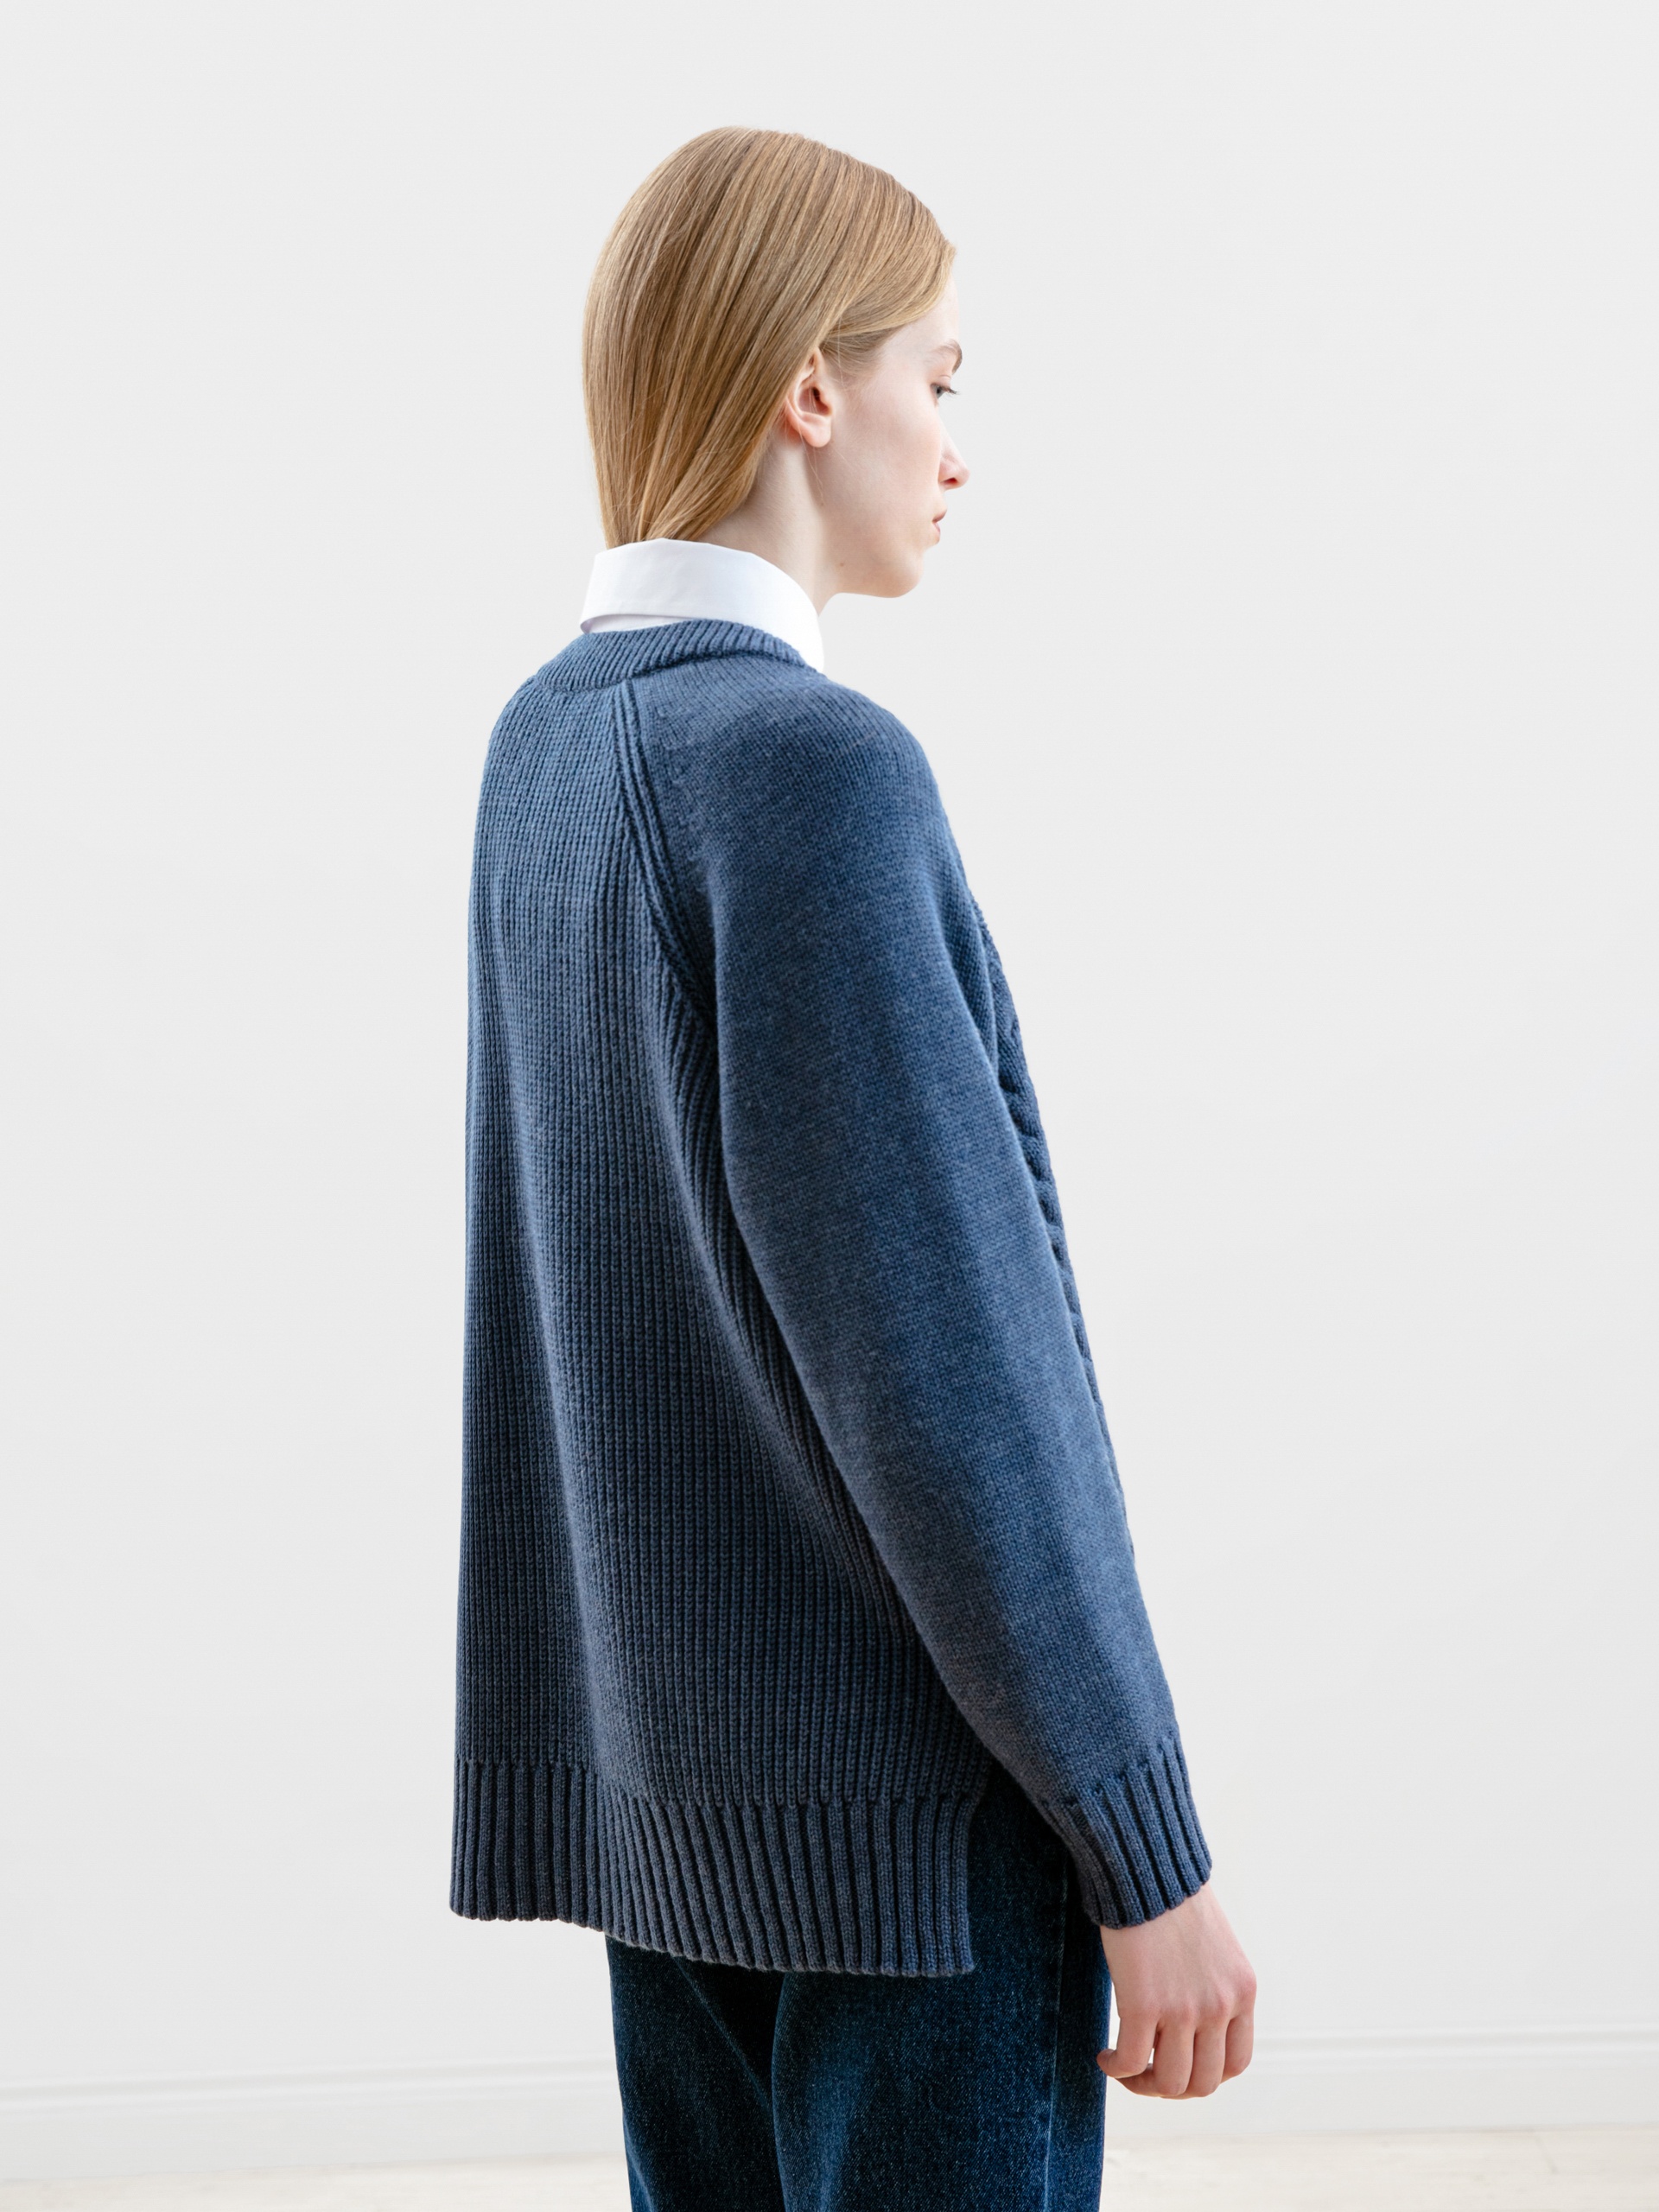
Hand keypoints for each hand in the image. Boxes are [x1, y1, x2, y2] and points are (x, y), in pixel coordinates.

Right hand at [1096, 1882, 1255, 2097]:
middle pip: (1203, 2082)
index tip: (1177, 2063)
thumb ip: (1212, 1984)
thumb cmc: (1170, 1895)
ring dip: (1143, 2085)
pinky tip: (1103, 2056)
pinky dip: (1116, 2069)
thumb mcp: (1213, 1945)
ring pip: (1170, 2082)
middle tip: (1145, 2072)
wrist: (1145, 1863)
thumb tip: (1191, 2019)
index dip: (1205, 2075)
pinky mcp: (1144, 2005)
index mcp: (1242, 1991)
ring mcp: (1184, 2009)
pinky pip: (1131, 2061)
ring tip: (1122, 2068)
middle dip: (1171, 2087)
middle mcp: (1220, 2006)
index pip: (1236, 2063)